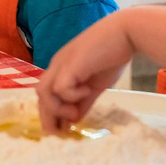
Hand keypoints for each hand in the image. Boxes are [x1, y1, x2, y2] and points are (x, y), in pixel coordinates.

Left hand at [35, 11, 133, 134]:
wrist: (124, 32)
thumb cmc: (112, 55)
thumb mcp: (95, 84)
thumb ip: (84, 100)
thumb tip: (76, 119)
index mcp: (61, 69)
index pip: (46, 94)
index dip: (50, 113)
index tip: (60, 130)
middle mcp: (57, 65)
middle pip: (41, 95)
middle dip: (48, 117)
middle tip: (61, 133)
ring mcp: (62, 63)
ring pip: (44, 92)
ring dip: (58, 108)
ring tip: (75, 113)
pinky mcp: (71, 64)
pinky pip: (60, 87)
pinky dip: (72, 95)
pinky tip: (87, 91)